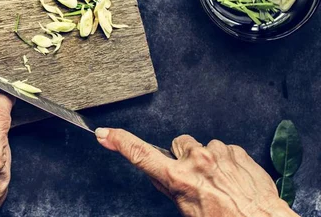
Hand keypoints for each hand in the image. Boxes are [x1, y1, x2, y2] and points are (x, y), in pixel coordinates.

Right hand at [96, 128, 298, 216]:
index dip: (120, 142)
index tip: (105, 133)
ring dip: (208, 160)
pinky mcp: (236, 150)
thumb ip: (172, 186)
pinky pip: (224, 149)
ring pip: (203, 146)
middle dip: (184, 157)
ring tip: (220, 182)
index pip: (141, 154)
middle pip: (178, 144)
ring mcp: (217, 152)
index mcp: (179, 178)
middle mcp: (196, 160)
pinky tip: (232, 178)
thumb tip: (165, 173)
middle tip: (198, 180)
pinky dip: (226, 161)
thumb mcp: (187, 210)